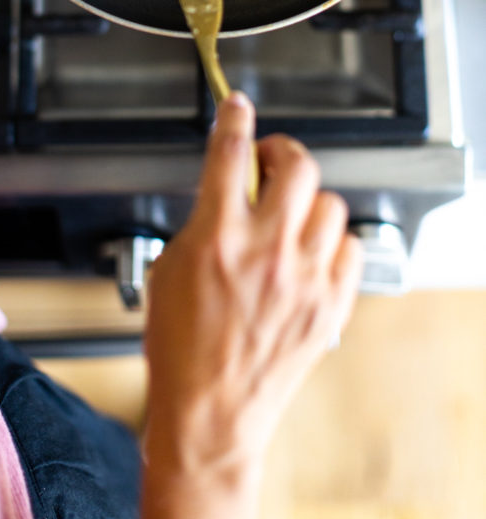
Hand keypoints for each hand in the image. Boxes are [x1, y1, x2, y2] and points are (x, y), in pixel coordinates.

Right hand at [141, 92, 361, 518]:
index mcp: (217, 236)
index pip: (230, 153)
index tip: (238, 106)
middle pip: (297, 165)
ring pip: (329, 203)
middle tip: (271, 163)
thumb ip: (201, 223)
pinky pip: (349, 247)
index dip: (235, 118)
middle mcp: (265, 250)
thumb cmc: (180, 348)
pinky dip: (332, 241)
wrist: (210, 412)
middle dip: (282, 152)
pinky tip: (312, 251)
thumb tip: (225, 193)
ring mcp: (303, 277)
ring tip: (292, 215)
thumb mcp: (169, 269)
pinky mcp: (329, 304)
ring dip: (308, 200)